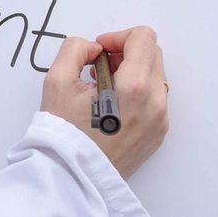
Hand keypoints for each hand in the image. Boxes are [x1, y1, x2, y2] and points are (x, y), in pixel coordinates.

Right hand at [41, 27, 168, 179]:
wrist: (73, 180)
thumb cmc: (64, 134)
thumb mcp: (57, 81)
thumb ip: (75, 49)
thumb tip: (94, 49)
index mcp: (135, 87)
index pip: (144, 38)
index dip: (118, 36)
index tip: (100, 50)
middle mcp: (155, 103)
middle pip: (153, 54)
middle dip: (126, 53)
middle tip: (98, 67)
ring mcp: (160, 121)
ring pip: (155, 77)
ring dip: (133, 72)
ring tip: (102, 89)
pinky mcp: (158, 135)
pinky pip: (155, 100)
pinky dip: (137, 94)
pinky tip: (111, 107)